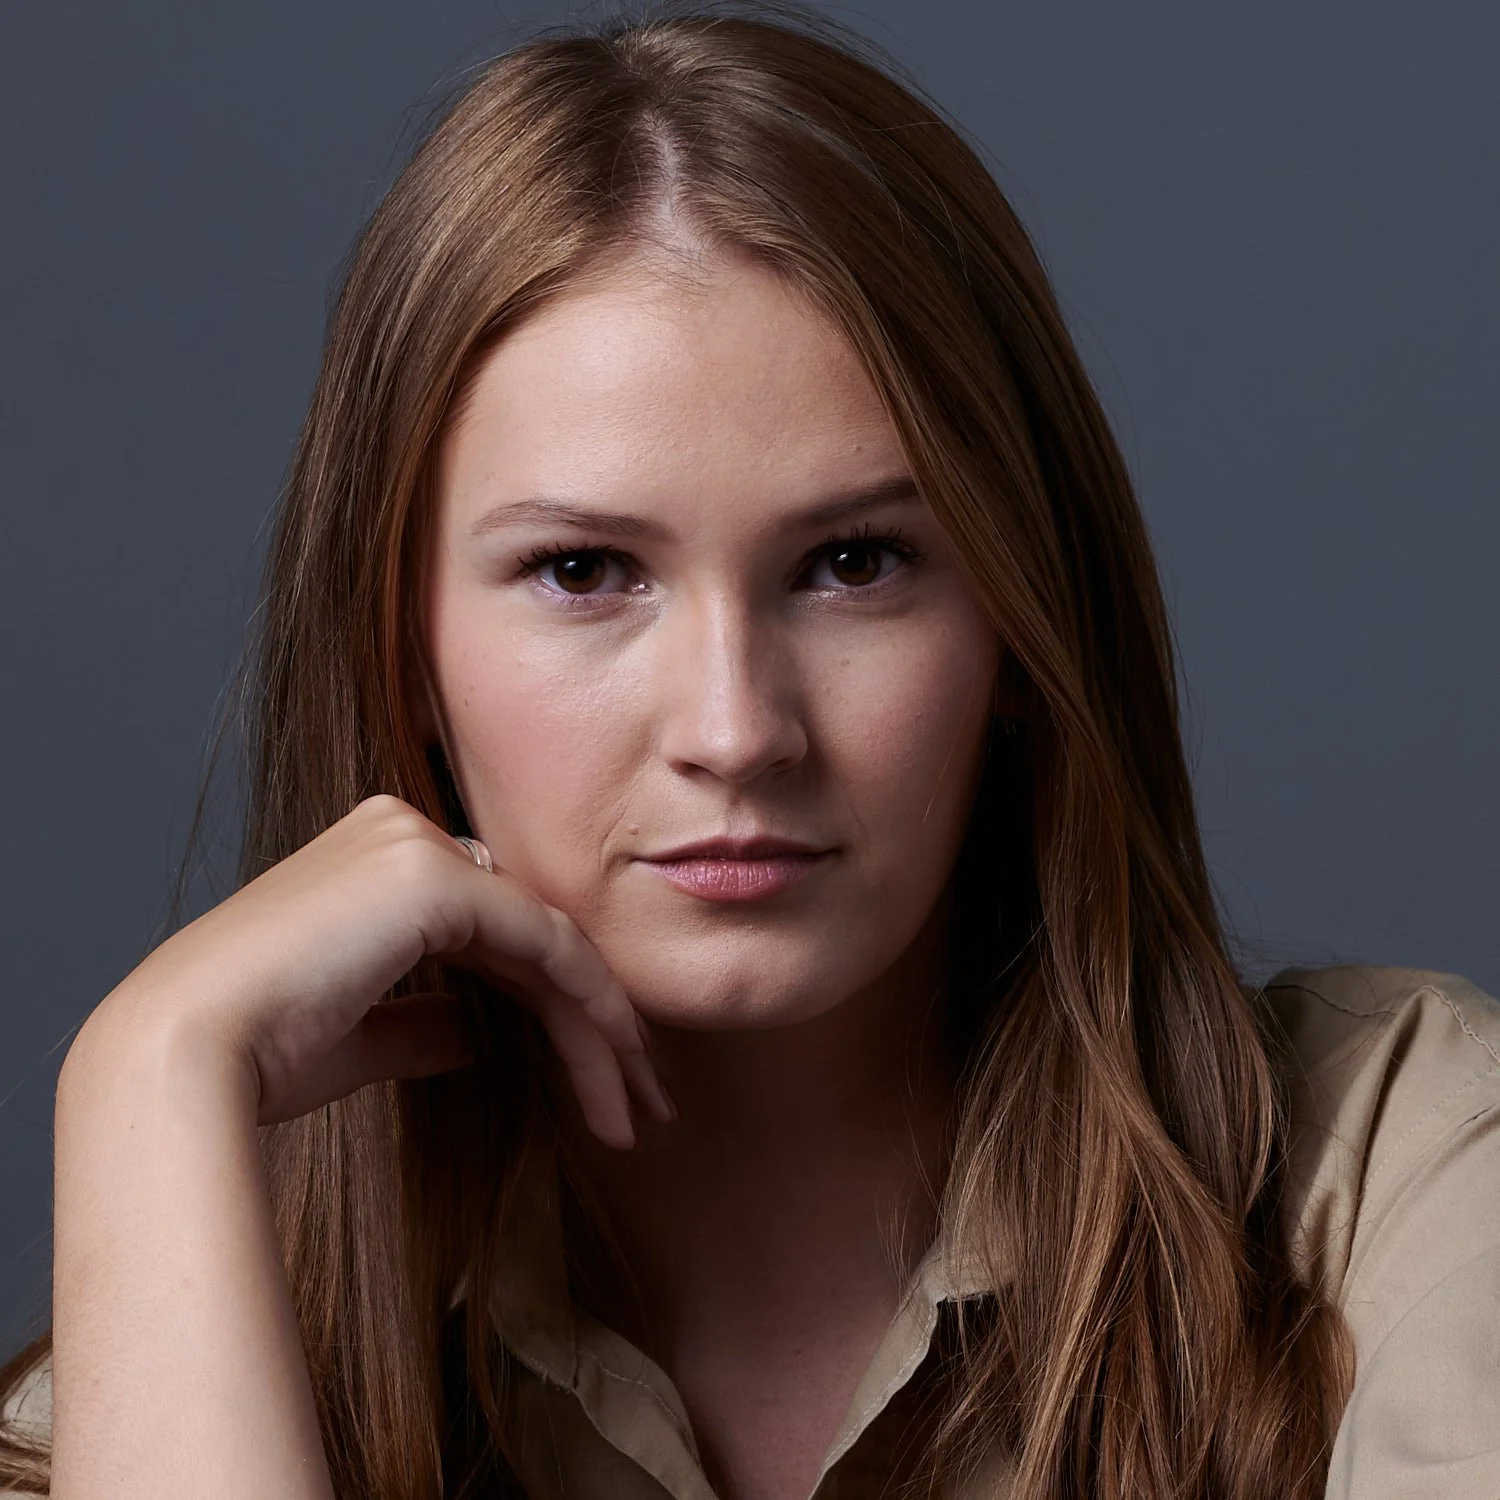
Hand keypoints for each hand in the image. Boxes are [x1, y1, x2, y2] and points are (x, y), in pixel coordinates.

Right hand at [85, 794, 671, 1146]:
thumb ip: (419, 1021)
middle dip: (599, 1027)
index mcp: (380, 862)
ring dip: (605, 1033)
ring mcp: (421, 846)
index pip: (500, 933)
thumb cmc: (254, 1054)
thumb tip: (473, 1034)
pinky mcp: (437, 876)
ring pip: (552, 946)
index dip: (559, 1009)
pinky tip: (620, 1066)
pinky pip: (547, 944)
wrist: (184, 1054)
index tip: (607, 1085)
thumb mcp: (357, 1035)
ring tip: (643, 1112)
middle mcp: (404, 834)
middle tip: (648, 1104)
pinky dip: (592, 1006)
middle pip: (534, 938)